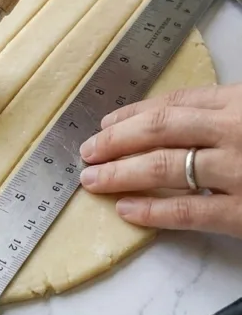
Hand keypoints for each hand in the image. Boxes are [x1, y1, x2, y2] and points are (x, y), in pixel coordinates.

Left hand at [79, 84, 241, 237]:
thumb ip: (221, 116)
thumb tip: (173, 125)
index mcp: (236, 103)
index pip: (174, 103)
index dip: (133, 113)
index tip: (106, 123)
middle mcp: (231, 131)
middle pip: (159, 130)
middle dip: (116, 140)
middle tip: (88, 152)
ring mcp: (236, 170)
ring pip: (164, 167)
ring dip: (121, 173)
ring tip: (93, 180)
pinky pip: (189, 210)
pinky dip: (153, 210)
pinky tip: (125, 209)